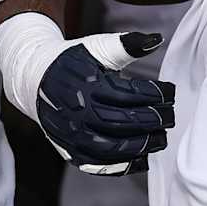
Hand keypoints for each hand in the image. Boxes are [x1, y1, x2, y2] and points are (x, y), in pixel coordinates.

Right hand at [0, 15, 175, 175]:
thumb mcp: (98, 47)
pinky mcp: (67, 149)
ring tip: (161, 138)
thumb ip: (127, 44)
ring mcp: (70, 135)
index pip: (128, 94)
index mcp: (86, 86)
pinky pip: (96, 164)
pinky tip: (142, 159)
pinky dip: (120, 166)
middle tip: (171, 117)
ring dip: (140, 146)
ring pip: (110, 148)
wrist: (34, 80)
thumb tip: (156, 39)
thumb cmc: (73, 61)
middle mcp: (77, 113)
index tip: (171, 92)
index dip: (155, 94)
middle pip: (122, 123)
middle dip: (153, 121)